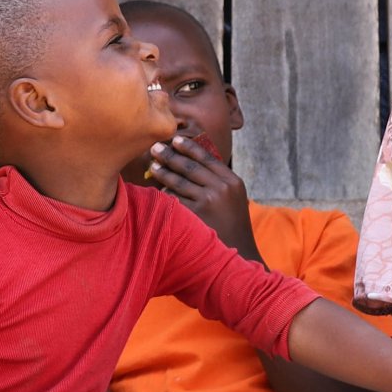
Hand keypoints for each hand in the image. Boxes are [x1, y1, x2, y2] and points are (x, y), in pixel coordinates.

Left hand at [145, 135, 257, 257]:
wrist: (238, 252)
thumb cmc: (232, 222)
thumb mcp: (233, 197)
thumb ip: (218, 179)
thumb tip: (193, 158)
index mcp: (232, 181)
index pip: (207, 157)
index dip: (189, 147)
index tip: (174, 139)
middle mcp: (221, 189)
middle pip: (190, 167)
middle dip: (170, 156)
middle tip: (155, 148)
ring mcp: (208, 203)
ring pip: (179, 182)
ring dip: (163, 172)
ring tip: (153, 167)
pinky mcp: (195, 216)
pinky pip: (174, 200)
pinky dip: (164, 194)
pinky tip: (156, 190)